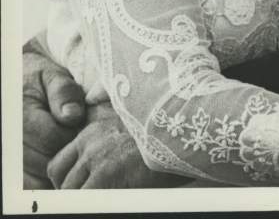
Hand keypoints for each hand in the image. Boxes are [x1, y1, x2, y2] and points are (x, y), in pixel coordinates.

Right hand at [23, 38, 85, 188]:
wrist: (20, 83)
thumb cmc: (40, 80)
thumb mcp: (53, 76)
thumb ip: (64, 92)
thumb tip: (72, 115)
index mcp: (21, 116)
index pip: (53, 138)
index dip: (73, 133)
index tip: (81, 123)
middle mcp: (11, 140)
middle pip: (47, 161)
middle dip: (67, 151)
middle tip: (77, 136)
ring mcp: (11, 157)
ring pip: (39, 178)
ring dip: (58, 168)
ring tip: (66, 146)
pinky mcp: (15, 169)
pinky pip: (31, 185)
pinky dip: (46, 180)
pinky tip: (58, 162)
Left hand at [47, 104, 187, 188]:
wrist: (186, 123)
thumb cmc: (166, 126)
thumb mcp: (134, 119)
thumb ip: (112, 114)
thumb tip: (96, 107)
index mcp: (93, 130)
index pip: (58, 163)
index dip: (65, 180)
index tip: (80, 189)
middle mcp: (90, 142)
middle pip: (60, 179)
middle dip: (72, 192)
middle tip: (92, 196)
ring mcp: (96, 159)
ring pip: (71, 192)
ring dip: (84, 197)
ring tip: (104, 197)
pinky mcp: (107, 176)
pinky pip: (85, 200)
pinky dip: (92, 204)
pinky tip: (111, 202)